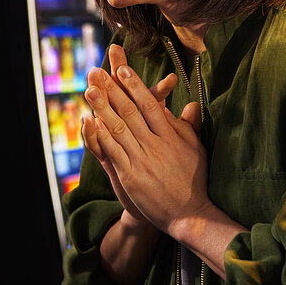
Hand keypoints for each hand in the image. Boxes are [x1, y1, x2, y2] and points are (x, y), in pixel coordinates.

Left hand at [83, 57, 210, 240]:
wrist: (191, 214)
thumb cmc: (195, 182)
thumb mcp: (196, 150)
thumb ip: (188, 127)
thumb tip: (190, 105)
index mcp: (170, 135)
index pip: (149, 104)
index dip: (134, 85)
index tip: (122, 70)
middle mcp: (155, 144)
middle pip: (130, 111)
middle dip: (112, 90)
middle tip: (97, 72)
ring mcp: (142, 159)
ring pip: (118, 128)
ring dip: (102, 107)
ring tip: (89, 90)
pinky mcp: (131, 176)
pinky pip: (114, 152)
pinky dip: (102, 136)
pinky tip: (92, 122)